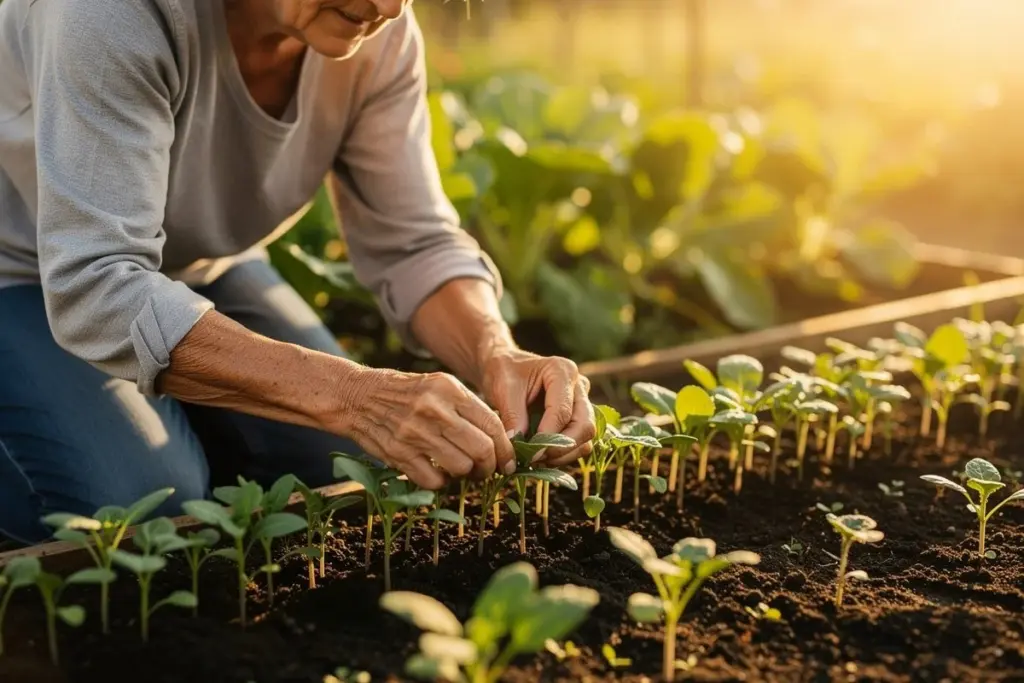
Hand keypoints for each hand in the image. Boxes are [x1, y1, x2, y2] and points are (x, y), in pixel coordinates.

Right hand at [341, 369, 515, 489]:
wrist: (358, 396)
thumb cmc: (407, 393)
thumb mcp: (440, 386)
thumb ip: (468, 407)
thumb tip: (500, 438)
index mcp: (449, 389)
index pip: (492, 424)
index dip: (506, 449)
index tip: (508, 462)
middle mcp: (434, 409)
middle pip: (481, 449)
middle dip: (490, 466)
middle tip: (487, 470)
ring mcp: (414, 432)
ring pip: (461, 467)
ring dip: (466, 474)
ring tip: (462, 470)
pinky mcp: (398, 453)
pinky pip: (434, 480)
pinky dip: (441, 482)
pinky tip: (438, 473)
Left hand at [480, 349, 595, 467]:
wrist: (506, 367)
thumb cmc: (505, 372)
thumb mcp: (504, 389)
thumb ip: (513, 416)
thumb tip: (519, 446)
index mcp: (562, 371)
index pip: (563, 411)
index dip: (548, 436)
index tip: (530, 453)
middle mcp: (579, 386)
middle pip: (585, 426)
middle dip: (562, 448)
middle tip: (535, 458)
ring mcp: (582, 402)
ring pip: (586, 438)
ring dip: (564, 454)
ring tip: (536, 458)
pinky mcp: (578, 417)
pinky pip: (579, 442)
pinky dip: (563, 454)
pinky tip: (542, 455)